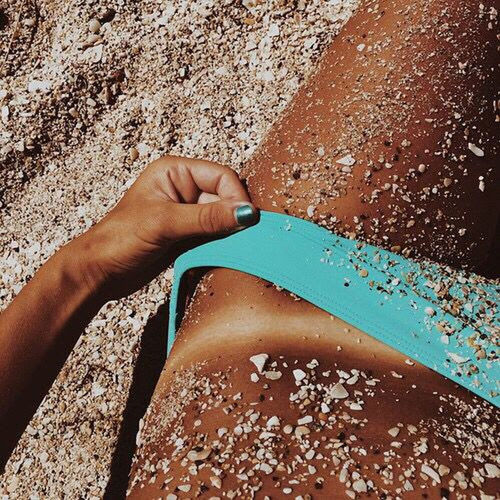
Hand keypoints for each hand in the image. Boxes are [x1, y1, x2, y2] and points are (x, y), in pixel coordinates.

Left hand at [68, 155, 257, 300]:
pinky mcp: (188, 235)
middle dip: (235, 216)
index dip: (236, 196)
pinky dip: (222, 244)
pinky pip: (215, 235)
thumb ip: (207, 217)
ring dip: (230, 233)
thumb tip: (246, 213)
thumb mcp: (165, 223)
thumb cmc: (120, 239)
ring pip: (223, 218)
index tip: (247, 221)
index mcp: (175, 172)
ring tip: (234, 247)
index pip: (221, 176)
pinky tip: (223, 253)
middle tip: (245, 237)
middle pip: (225, 197)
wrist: (99, 272)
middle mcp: (183, 189)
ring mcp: (187, 213)